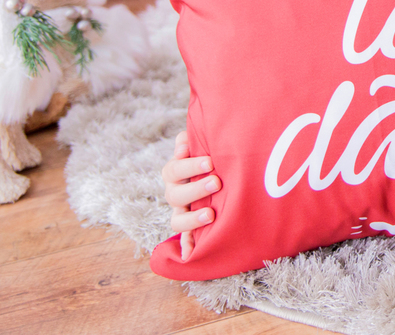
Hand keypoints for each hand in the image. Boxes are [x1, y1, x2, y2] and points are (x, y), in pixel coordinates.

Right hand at [161, 130, 220, 260]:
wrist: (220, 173)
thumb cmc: (211, 154)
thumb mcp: (202, 144)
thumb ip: (191, 139)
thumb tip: (184, 142)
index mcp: (175, 173)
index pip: (174, 169)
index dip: (187, 165)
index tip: (209, 161)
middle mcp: (176, 194)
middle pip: (175, 195)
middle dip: (195, 189)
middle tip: (216, 182)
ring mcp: (182, 212)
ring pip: (177, 220)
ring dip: (192, 219)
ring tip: (211, 214)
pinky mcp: (191, 228)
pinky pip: (185, 241)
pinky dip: (187, 247)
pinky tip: (192, 254)